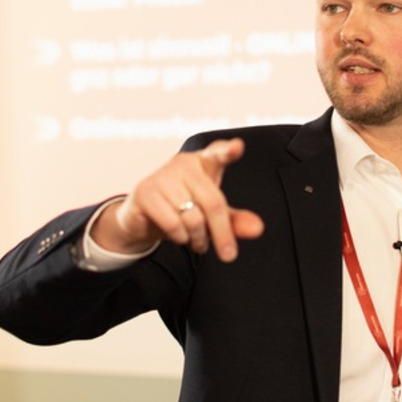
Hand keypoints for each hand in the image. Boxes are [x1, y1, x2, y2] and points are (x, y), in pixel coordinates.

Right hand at [91, 138, 264, 261]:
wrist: (144, 217)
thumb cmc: (183, 209)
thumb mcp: (213, 215)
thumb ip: (236, 221)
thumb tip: (257, 229)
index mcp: (203, 162)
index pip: (217, 153)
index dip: (228, 151)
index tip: (238, 147)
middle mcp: (183, 164)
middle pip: (213, 203)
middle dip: (222, 234)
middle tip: (228, 254)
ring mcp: (162, 176)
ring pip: (193, 217)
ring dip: (199, 238)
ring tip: (197, 241)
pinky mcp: (145, 193)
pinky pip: (173, 224)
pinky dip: (181, 238)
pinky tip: (181, 237)